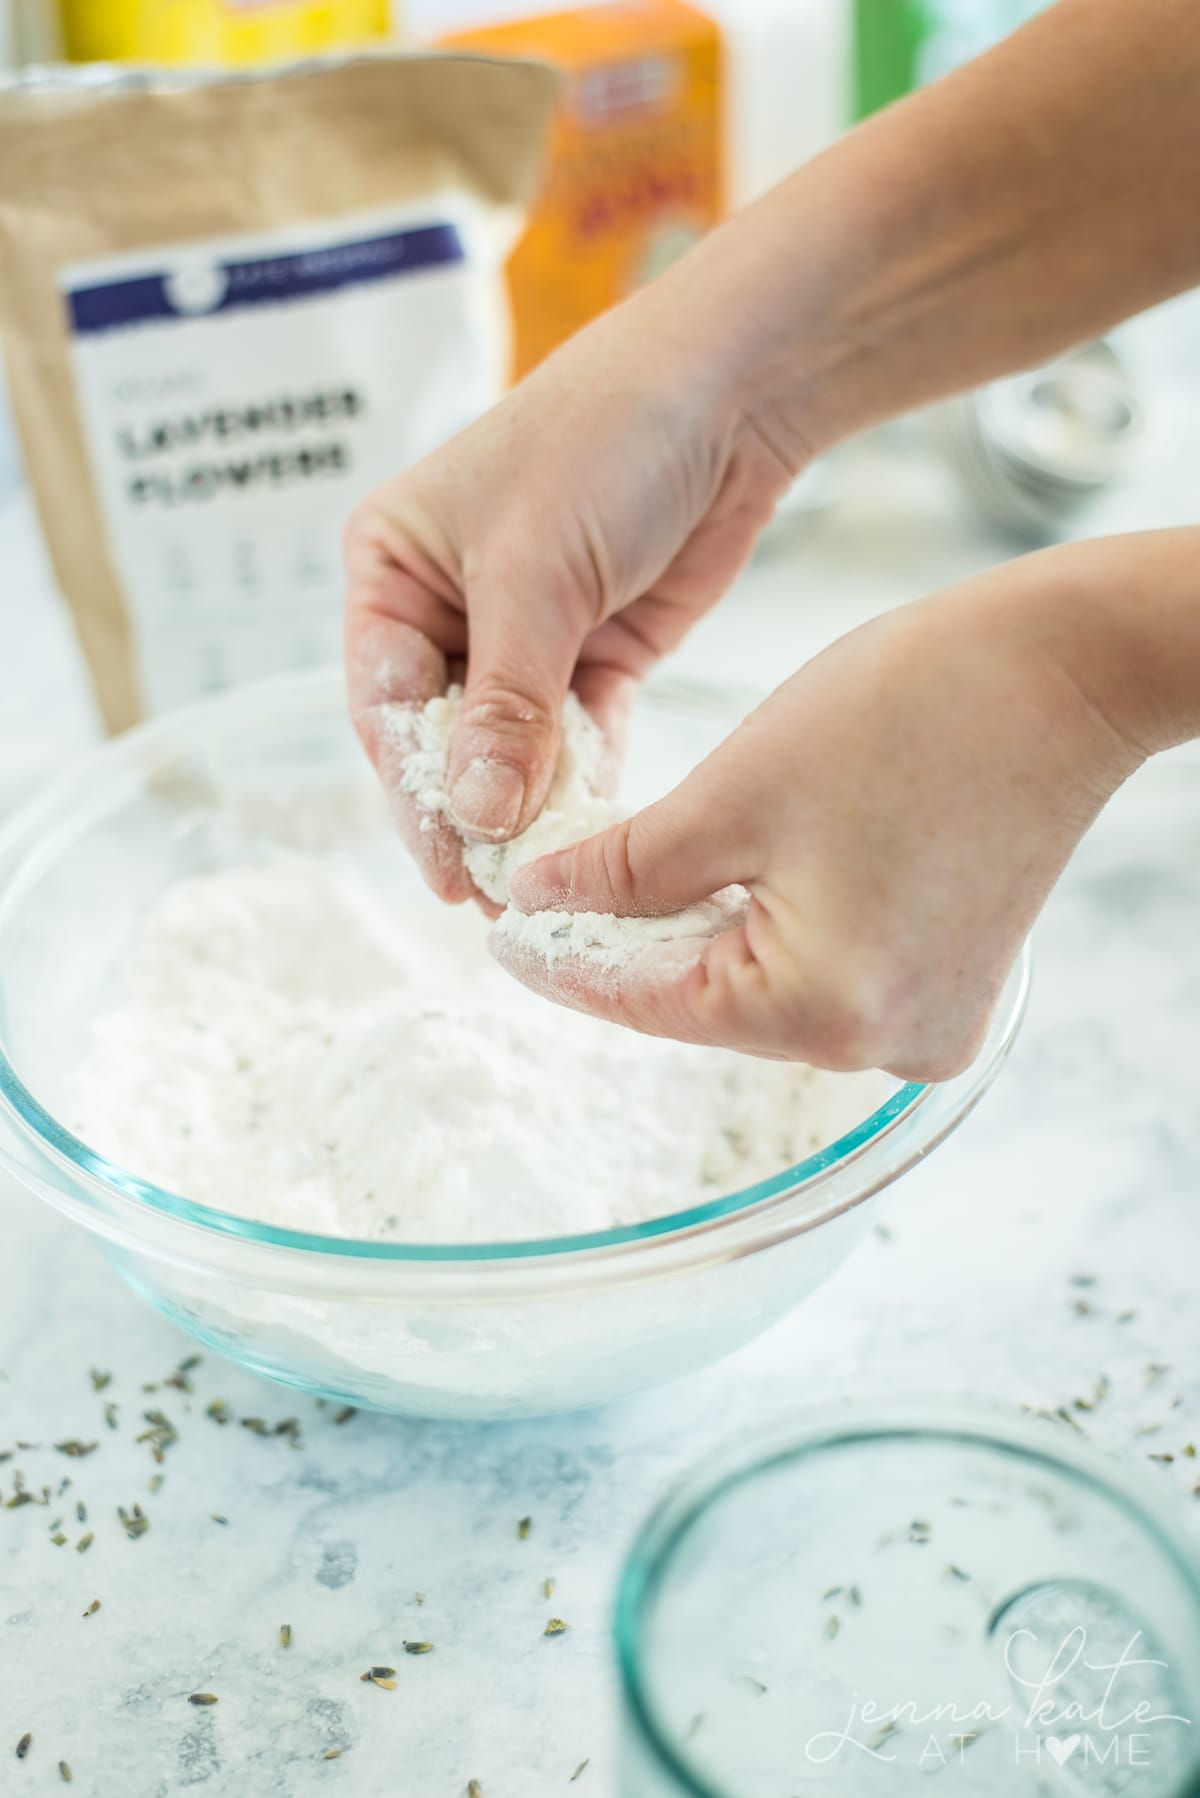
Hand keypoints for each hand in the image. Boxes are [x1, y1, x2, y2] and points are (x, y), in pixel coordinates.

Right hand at [343, 281, 803, 904]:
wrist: (729, 390)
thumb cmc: (604, 445)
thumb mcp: (534, 576)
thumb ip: (504, 705)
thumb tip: (474, 816)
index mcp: (393, 567)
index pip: (386, 702)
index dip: (413, 793)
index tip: (446, 868)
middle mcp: (447, 604)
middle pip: (444, 738)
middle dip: (469, 816)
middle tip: (493, 896)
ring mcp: (524, 633)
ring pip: (511, 748)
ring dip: (528, 813)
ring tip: (544, 890)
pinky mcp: (595, 653)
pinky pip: (576, 739)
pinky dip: (582, 787)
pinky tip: (593, 844)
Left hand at [493, 553, 1148, 1080]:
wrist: (1065, 671)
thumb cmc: (910, 712)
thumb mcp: (733, 794)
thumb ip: (623, 870)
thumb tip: (543, 903)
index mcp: (822, 1011)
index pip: (651, 1003)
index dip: (565, 964)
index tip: (502, 939)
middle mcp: (882, 1046)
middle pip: (710, 1003)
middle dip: (629, 946)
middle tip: (549, 902)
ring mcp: (927, 1021)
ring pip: (765, 986)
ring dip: (696, 934)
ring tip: (620, 885)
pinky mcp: (950, 982)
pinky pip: (825, 970)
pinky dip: (768, 928)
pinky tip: (722, 879)